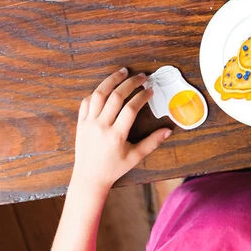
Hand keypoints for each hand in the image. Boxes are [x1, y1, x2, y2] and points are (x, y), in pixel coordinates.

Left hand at [72, 68, 170, 193]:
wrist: (88, 178)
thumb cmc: (113, 168)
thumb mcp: (135, 157)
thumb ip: (152, 142)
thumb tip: (169, 130)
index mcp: (116, 135)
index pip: (130, 108)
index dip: (142, 96)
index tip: (150, 90)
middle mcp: (101, 127)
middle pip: (115, 97)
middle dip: (130, 83)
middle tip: (141, 76)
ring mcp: (88, 124)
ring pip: (99, 95)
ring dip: (111, 80)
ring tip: (123, 72)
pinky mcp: (80, 123)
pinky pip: (86, 102)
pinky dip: (96, 92)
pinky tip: (106, 87)